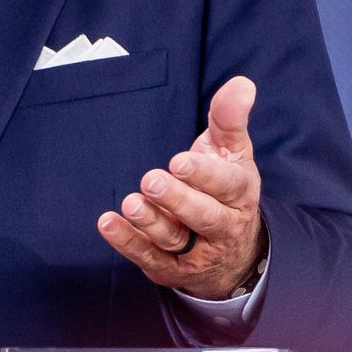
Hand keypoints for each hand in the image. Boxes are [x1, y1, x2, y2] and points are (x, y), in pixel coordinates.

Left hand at [100, 75, 269, 299]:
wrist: (231, 251)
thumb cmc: (225, 188)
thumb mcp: (233, 152)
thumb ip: (230, 118)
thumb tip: (242, 83)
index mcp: (240, 194)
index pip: (227, 186)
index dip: (205, 175)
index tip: (180, 161)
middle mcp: (223, 226)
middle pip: (203, 216)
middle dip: (178, 199)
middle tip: (151, 180)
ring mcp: (196, 251)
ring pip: (174, 239)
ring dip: (150, 222)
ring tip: (130, 202)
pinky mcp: (170, 268)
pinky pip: (148, 257)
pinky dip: (127, 242)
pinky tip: (109, 223)